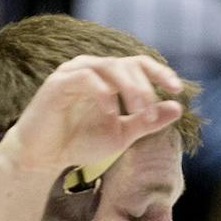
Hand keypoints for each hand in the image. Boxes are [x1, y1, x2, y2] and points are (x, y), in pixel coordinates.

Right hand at [0, 54, 186, 178]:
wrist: (43, 157)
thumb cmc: (80, 142)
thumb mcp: (121, 135)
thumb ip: (147, 122)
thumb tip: (177, 109)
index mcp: (108, 76)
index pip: (139, 64)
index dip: (160, 72)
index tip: (177, 89)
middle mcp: (92, 68)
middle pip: (127, 64)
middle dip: (144, 87)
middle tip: (151, 112)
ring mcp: (73, 72)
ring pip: (109, 66)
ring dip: (129, 87)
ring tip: (138, 111)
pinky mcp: (58, 83)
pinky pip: (85, 78)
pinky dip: (102, 93)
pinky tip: (112, 113)